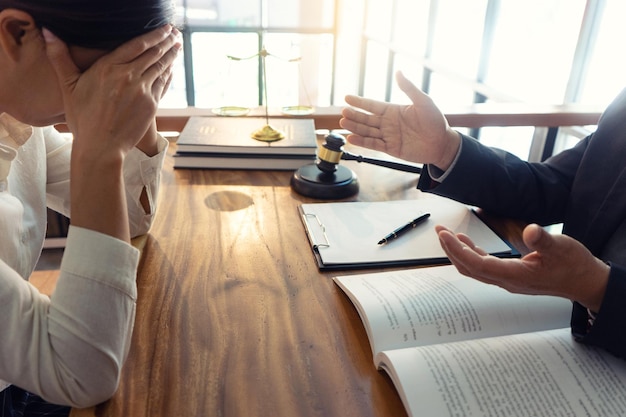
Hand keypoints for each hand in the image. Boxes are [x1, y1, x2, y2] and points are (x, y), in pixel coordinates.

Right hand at [44, 25, 180, 157]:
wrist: (100, 147)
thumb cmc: (82, 118)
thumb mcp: (68, 87)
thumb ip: (61, 58)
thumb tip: (48, 32)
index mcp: (108, 67)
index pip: (137, 44)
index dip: (154, 35)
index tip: (164, 28)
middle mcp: (128, 76)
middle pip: (153, 53)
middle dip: (166, 42)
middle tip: (175, 33)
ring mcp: (143, 91)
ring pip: (161, 67)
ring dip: (171, 55)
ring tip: (177, 46)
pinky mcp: (151, 105)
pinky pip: (163, 84)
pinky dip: (168, 74)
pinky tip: (171, 69)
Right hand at [339, 71, 460, 169]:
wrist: (442, 143)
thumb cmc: (436, 121)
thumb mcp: (423, 101)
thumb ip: (409, 88)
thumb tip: (398, 72)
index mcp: (394, 111)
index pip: (372, 105)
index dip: (360, 102)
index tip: (347, 98)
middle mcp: (388, 123)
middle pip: (366, 118)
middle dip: (354, 115)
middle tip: (342, 112)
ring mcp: (388, 136)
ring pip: (367, 131)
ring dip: (355, 128)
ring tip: (342, 123)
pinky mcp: (390, 148)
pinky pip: (373, 145)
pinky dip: (362, 142)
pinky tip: (352, 138)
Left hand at [436, 223, 609, 311]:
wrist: (586, 283)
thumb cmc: (574, 266)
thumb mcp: (562, 248)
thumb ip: (543, 240)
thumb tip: (531, 231)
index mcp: (515, 276)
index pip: (477, 264)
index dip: (458, 250)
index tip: (445, 235)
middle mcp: (506, 281)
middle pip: (469, 268)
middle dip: (451, 250)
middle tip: (439, 230)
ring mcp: (507, 280)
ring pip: (474, 268)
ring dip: (458, 252)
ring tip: (446, 234)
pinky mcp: (510, 276)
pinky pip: (483, 267)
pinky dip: (471, 253)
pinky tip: (466, 241)